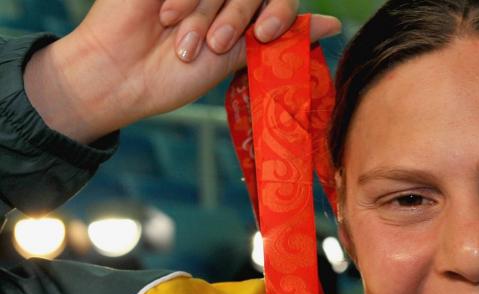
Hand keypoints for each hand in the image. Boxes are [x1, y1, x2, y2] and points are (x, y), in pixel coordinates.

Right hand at [23, 0, 339, 142]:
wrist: (120, 75)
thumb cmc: (174, 75)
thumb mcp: (235, 59)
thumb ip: (281, 38)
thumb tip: (333, 25)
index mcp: (244, 14)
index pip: (280, 1)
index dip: (281, 12)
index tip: (266, 34)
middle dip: (237, 18)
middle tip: (215, 45)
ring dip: (207, 14)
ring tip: (184, 43)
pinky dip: (188, 1)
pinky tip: (168, 17)